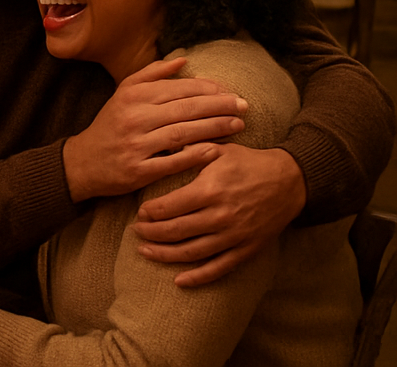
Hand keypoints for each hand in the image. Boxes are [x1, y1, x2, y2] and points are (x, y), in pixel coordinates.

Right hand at [63, 57, 247, 201]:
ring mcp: (136, 145)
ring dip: (214, 129)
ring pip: (183, 133)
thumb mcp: (123, 94)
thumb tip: (183, 59)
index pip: (179, 88)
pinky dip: (195, 156)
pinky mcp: (138, 170)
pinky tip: (216, 151)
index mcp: (133, 96)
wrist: (83, 161)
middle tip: (245, 106)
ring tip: (238, 125)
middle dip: (219, 106)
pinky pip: (172, 162)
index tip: (231, 91)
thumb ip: (152, 74)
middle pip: (185, 109)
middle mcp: (134, 117)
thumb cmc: (110, 126)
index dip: (208, 89)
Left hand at [133, 145, 304, 285]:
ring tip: (146, 251)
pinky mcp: (247, 249)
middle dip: (151, 233)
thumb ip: (190, 151)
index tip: (140, 212)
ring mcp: (234, 235)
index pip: (169, 207)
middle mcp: (220, 216)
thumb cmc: (250, 162)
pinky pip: (220, 268)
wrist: (291, 181)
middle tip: (137, 231)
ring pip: (192, 252)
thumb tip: (161, 147)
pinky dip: (198, 277)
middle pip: (175, 231)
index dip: (150, 212)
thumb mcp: (219, 149)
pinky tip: (179, 281)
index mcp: (209, 190)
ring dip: (165, 255)